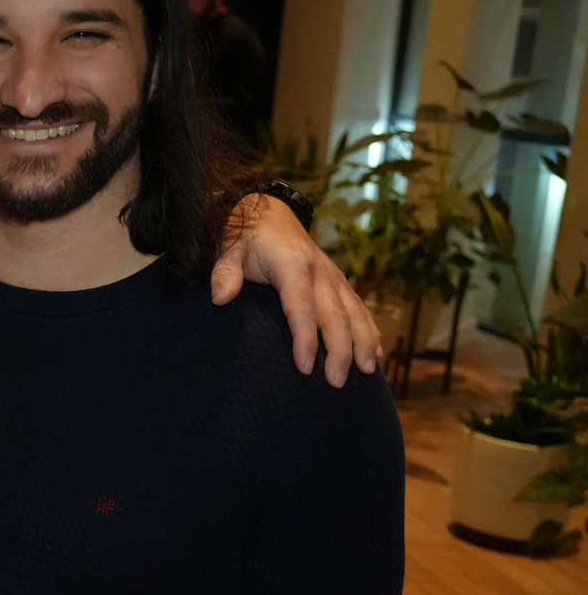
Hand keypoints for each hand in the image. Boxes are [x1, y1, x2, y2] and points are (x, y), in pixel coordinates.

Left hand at [211, 193, 380, 386]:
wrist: (268, 213)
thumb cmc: (244, 238)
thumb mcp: (228, 249)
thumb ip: (224, 273)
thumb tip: (220, 298)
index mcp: (291, 265)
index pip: (300, 307)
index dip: (304, 338)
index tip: (305, 367)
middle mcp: (319, 271)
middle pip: (334, 315)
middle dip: (339, 350)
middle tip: (336, 382)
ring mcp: (332, 276)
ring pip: (354, 312)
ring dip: (363, 343)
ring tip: (367, 372)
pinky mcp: (338, 281)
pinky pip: (358, 308)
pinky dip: (369, 331)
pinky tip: (375, 355)